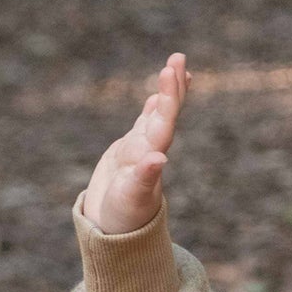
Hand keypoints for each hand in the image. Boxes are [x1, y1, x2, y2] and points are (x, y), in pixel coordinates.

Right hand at [83, 52, 188, 235]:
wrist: (113, 234)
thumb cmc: (123, 220)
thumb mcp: (131, 199)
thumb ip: (144, 179)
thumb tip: (158, 158)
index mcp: (151, 156)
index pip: (165, 120)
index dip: (170, 97)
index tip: (173, 72)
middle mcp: (149, 149)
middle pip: (164, 113)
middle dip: (172, 87)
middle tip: (178, 57)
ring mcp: (139, 151)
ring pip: (156, 116)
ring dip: (166, 93)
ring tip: (175, 66)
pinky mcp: (127, 155)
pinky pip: (142, 127)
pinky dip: (150, 111)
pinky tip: (156, 98)